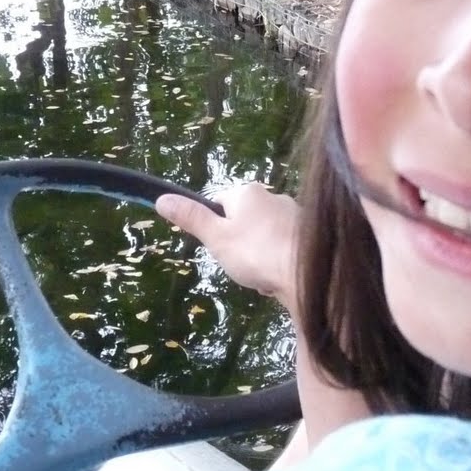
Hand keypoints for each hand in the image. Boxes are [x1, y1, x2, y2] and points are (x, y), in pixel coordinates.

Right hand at [155, 183, 298, 310]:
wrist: (307, 275)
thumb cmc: (255, 253)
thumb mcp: (216, 237)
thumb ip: (191, 217)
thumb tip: (162, 198)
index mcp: (248, 192)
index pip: (219, 203)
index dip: (214, 227)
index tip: (218, 246)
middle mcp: (273, 197)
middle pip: (242, 222)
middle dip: (237, 245)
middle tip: (239, 264)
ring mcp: (294, 215)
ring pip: (262, 238)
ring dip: (257, 257)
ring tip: (260, 274)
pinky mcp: (309, 236)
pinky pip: (282, 249)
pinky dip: (276, 263)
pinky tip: (277, 278)